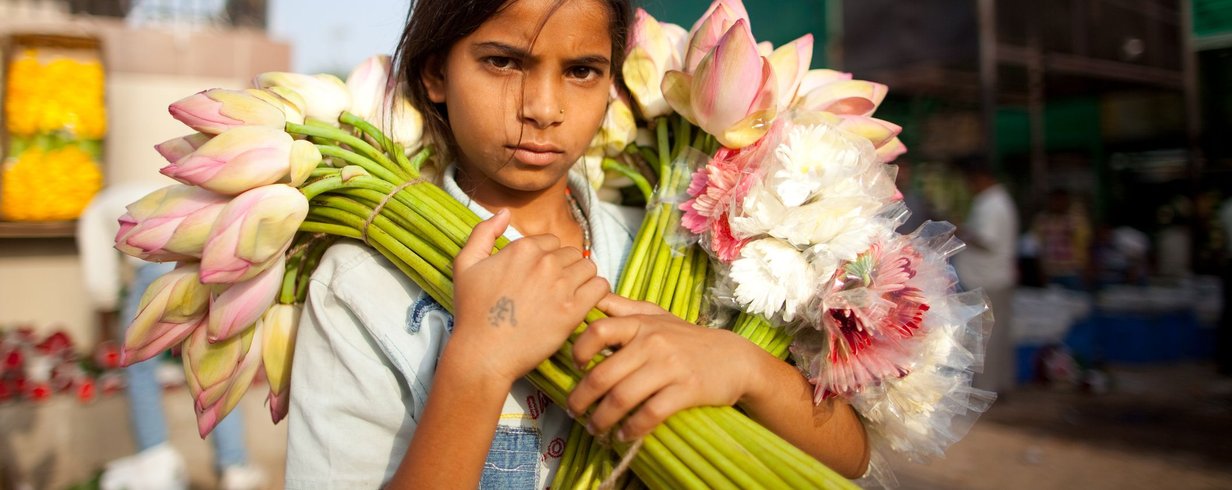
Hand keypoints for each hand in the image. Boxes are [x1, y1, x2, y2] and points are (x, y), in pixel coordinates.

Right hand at [449, 209, 609, 386]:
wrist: (483, 353)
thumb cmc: (472, 312)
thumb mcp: (465, 265)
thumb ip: (483, 232)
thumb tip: (504, 212)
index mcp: (523, 248)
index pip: (551, 241)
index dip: (547, 258)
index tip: (539, 277)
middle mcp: (545, 262)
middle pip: (571, 253)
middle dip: (565, 268)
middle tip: (554, 290)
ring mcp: (561, 286)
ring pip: (589, 267)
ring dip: (582, 279)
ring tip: (569, 296)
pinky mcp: (573, 310)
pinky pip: (600, 287)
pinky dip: (596, 293)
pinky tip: (584, 303)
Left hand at [566, 294, 764, 441]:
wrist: (735, 359)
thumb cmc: (688, 338)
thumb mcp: (657, 316)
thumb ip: (624, 308)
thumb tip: (591, 299)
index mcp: (641, 323)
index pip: (598, 331)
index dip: (579, 351)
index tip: (575, 368)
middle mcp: (653, 342)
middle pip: (603, 374)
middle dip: (581, 399)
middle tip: (574, 412)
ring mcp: (670, 367)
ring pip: (622, 398)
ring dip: (602, 419)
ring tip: (595, 429)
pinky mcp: (686, 390)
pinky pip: (650, 414)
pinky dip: (632, 429)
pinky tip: (624, 435)